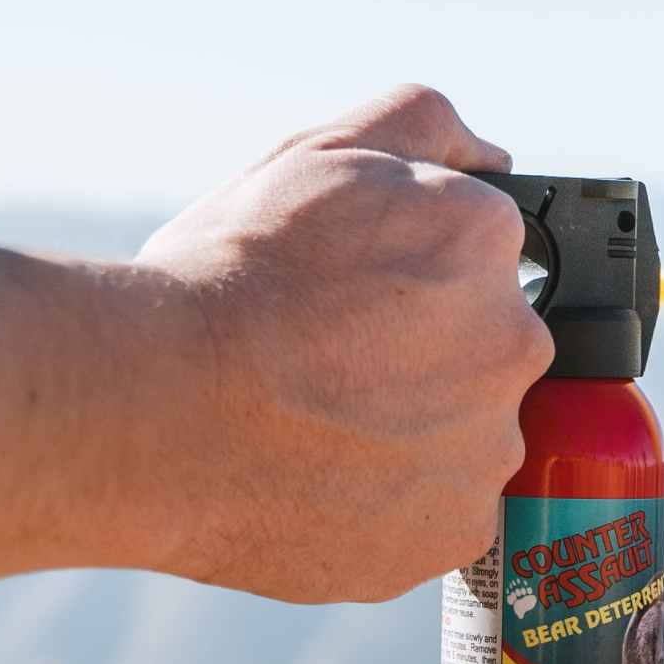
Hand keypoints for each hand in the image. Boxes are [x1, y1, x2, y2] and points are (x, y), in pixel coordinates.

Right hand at [134, 86, 553, 602]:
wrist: (149, 412)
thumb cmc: (221, 282)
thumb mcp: (316, 154)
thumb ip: (423, 127)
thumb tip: (491, 158)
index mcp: (487, 242)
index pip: (482, 258)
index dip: (414, 276)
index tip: (358, 299)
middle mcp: (514, 344)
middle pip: (483, 351)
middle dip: (422, 357)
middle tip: (327, 366)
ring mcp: (488, 449)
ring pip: (464, 439)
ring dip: (411, 435)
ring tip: (314, 430)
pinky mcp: (456, 536)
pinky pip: (437, 517)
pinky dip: (392, 508)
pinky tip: (323, 485)